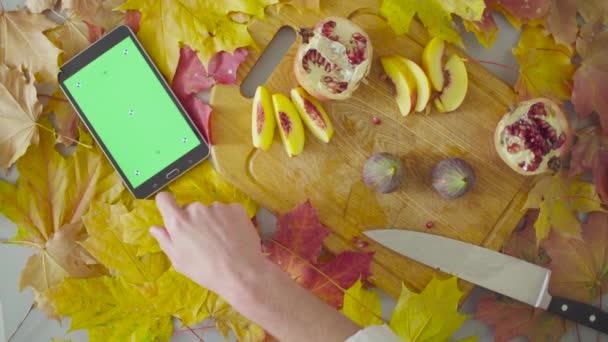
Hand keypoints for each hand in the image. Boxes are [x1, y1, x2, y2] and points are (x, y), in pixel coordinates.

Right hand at [149, 192, 264, 298]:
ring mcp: (218, 207)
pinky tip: (233, 237)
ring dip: (212, 221)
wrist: (242, 273)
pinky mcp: (236, 208)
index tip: (172, 212)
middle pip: (190, 208)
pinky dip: (229, 221)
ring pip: (210, 210)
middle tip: (203, 240)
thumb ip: (165, 240)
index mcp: (178, 221)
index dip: (166, 204)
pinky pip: (228, 211)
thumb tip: (155, 228)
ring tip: (221, 241)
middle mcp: (197, 208)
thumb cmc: (206, 271)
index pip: (164, 199)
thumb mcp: (179, 261)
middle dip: (193, 220)